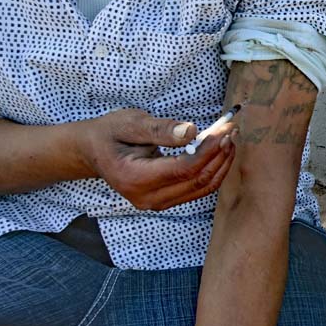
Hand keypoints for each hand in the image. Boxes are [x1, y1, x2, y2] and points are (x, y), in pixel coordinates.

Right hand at [78, 109, 235, 210]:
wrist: (93, 151)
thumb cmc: (110, 133)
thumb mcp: (131, 122)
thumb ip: (161, 129)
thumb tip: (192, 131)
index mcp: (134, 177)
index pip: (184, 169)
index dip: (209, 150)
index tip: (224, 129)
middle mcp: (146, 197)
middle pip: (197, 181)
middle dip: (220, 155)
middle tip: (232, 130)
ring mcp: (155, 203)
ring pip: (201, 189)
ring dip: (220, 164)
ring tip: (230, 138)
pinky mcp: (164, 201)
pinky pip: (196, 190)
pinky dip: (212, 171)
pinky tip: (219, 152)